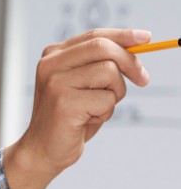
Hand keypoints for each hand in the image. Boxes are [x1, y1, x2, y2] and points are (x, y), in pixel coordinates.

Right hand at [4, 27, 150, 188]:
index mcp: (53, 56)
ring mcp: (56, 83)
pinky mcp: (64, 103)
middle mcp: (51, 65)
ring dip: (114, 94)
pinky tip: (88, 121)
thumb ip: (100, 65)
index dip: (124, 36)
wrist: (42, 152)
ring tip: (97, 110)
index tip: (146, 39)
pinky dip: (105, 113)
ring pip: (109, 72)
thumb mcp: (83, 86)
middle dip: (130, 62)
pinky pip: (106, 99)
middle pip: (103, 48)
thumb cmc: (67, 121)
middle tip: (143, 79)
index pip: (95, 36)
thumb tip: (137, 47)